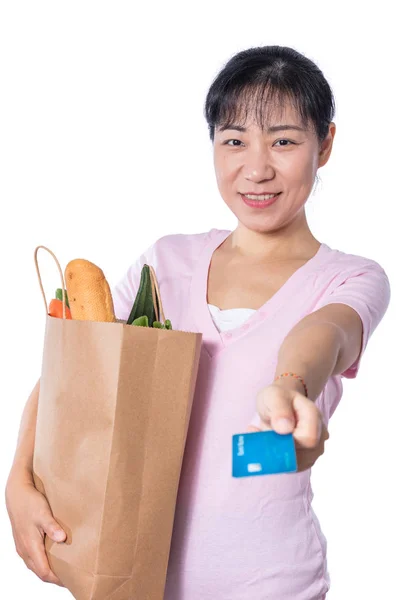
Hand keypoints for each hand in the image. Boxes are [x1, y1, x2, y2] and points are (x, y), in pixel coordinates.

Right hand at [5, 471, 66, 585]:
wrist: (17, 494)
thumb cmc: (30, 503)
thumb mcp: (43, 513)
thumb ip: (52, 527)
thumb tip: (62, 538)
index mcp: (30, 546)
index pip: (44, 572)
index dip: (57, 579)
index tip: (70, 580)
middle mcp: (25, 550)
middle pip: (40, 572)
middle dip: (54, 578)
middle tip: (70, 577)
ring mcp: (22, 547)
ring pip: (35, 566)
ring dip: (48, 570)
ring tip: (63, 570)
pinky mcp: (23, 542)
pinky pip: (33, 559)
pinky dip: (43, 563)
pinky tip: (52, 557)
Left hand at [247, 383, 329, 471]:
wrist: (282, 403)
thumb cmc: (279, 398)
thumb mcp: (274, 396)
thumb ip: (279, 410)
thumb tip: (285, 428)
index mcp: (314, 416)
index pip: (308, 439)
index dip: (288, 441)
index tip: (269, 432)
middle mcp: (320, 435)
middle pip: (303, 455)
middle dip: (277, 449)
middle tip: (257, 434)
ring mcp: (314, 449)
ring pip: (295, 464)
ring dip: (274, 454)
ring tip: (260, 436)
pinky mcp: (305, 459)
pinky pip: (291, 467)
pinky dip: (275, 459)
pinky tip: (265, 444)